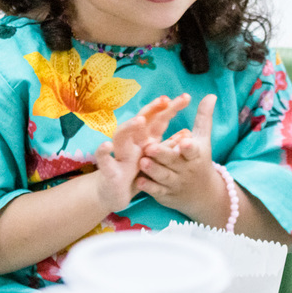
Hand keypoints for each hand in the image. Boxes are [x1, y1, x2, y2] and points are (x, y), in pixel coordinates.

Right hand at [92, 94, 189, 210]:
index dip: (169, 108)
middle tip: (165, 100)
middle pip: (141, 121)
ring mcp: (119, 154)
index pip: (157, 119)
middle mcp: (131, 142)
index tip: (185, 98)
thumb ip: (168, 146)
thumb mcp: (155, 159)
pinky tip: (106, 146)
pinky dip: (103, 152)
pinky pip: (104, 160)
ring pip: (121, 136)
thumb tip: (188, 133)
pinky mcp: (109, 170)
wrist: (115, 194)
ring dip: (129, 127)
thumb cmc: (136, 173)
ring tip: (140, 120)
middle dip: (152, 109)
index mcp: (144, 139)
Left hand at [135, 94, 225, 215]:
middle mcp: (185, 169)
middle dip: (163, 155)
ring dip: (153, 170)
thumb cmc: (200, 161)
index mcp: (195, 155)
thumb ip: (204, 118)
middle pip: (173, 162)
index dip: (189, 147)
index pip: (193, 150)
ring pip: (163, 176)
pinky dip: (149, 187)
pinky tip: (140, 181)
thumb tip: (211, 95)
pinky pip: (156, 191)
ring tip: (143, 161)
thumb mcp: (203, 141)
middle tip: (150, 148)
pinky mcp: (165, 195)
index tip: (185, 141)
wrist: (204, 195)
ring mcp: (175, 183)